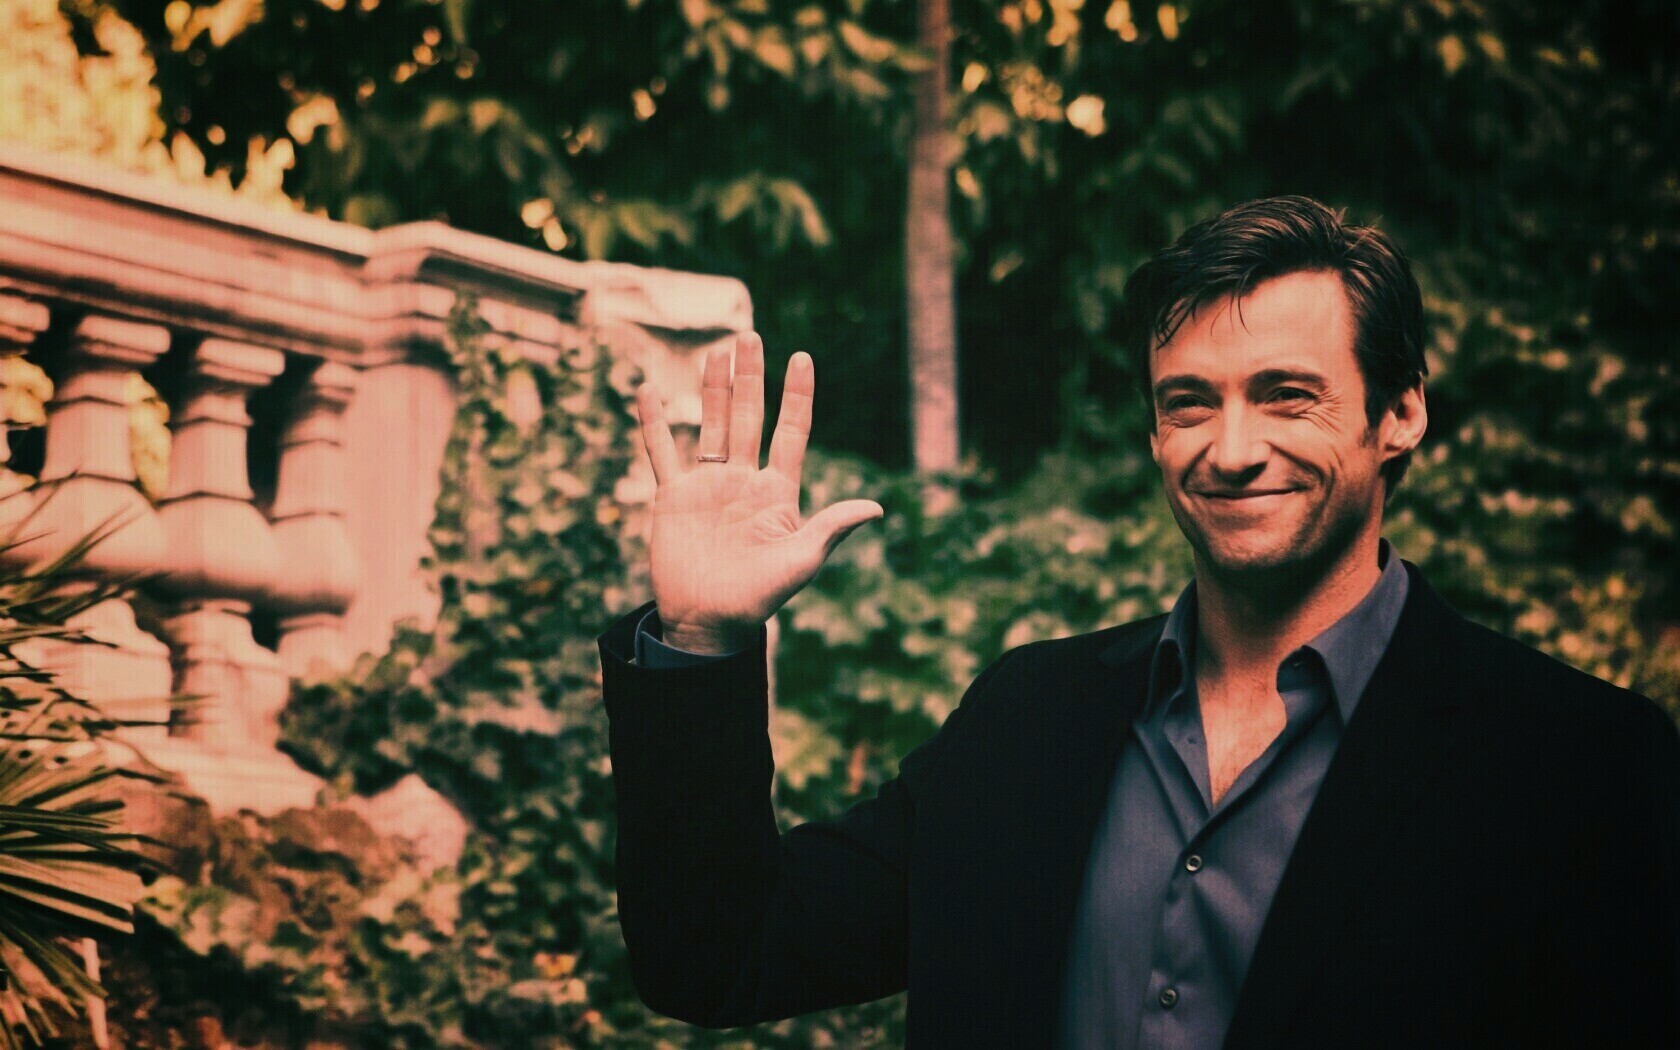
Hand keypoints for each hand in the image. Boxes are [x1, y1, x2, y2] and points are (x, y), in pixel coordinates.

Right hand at [635, 333, 883, 653]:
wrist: (708, 622)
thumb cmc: (759, 597)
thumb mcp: (801, 561)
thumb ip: (832, 528)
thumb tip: (877, 508)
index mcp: (778, 492)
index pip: (792, 432)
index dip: (797, 396)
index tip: (802, 359)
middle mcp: (744, 481)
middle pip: (749, 417)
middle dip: (751, 378)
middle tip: (751, 337)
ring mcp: (708, 486)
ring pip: (712, 424)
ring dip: (714, 389)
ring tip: (717, 352)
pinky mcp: (673, 497)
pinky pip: (662, 452)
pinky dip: (654, 423)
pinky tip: (649, 391)